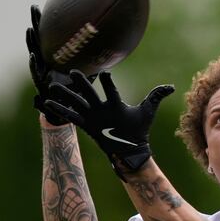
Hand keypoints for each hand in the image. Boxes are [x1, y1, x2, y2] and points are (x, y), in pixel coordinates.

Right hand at [26, 4, 91, 124]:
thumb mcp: (91, 74)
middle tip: (35, 7)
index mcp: (56, 60)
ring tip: (30, 29)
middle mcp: (47, 65)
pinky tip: (33, 57)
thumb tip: (114, 48)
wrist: (72, 116)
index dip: (49, 22)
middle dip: (37, 24)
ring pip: (35, 55)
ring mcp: (42, 76)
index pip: (51, 37)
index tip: (47, 5)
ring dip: (32, 42)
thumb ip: (96, 61)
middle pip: (40, 41)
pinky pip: (36, 74)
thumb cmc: (80, 94)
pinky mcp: (42, 89)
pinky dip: (35, 66)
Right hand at [45, 70, 174, 178]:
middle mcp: (102, 107)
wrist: (131, 149)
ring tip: (53, 86)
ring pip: (77, 102)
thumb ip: (155, 97)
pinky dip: (61, 111)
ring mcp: (93, 116)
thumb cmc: (139, 130)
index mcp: (115, 103)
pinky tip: (48, 104)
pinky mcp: (87, 126)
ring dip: (66, 94)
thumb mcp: (147, 111)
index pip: (111, 90)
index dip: (107, 82)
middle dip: (82, 83)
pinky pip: (71, 117)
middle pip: (90, 93)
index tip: (103, 72)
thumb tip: (171, 86)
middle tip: (73, 71)